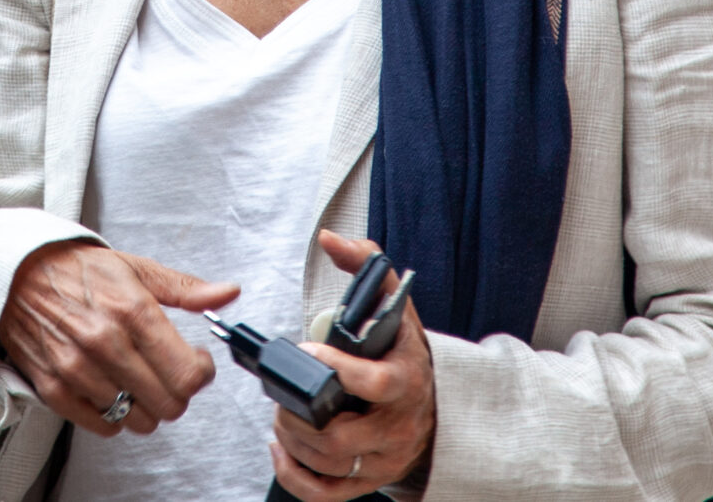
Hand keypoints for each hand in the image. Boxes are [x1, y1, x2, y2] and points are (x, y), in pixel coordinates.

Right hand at [0, 239, 237, 437]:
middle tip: (165, 372)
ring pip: (139, 420)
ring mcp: (77, 369)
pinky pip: (103, 427)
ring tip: (134, 377)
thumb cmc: (78, 271)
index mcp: (133, 310)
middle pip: (169, 405)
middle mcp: (105, 343)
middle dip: (176, 392)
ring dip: (144, 405)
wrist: (14, 274)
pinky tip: (109, 387)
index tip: (195, 361)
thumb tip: (227, 293)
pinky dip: (112, 415)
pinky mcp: (54, 388)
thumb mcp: (135, 268)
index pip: (189, 374)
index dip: (201, 372)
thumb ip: (185, 288)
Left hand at [266, 232, 434, 500]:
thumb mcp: (395, 301)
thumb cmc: (401, 349)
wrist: (433, 401)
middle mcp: (397, 426)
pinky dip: (294, 475)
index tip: (305, 352)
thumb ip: (365, 262)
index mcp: (405, 380)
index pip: (375, 383)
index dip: (337, 370)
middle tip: (280, 392)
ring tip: (279, 413)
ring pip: (330, 464)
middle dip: (297, 414)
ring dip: (291, 440)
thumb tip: (329, 238)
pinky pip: (326, 494)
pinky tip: (280, 448)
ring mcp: (383, 458)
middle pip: (340, 436)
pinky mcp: (369, 480)